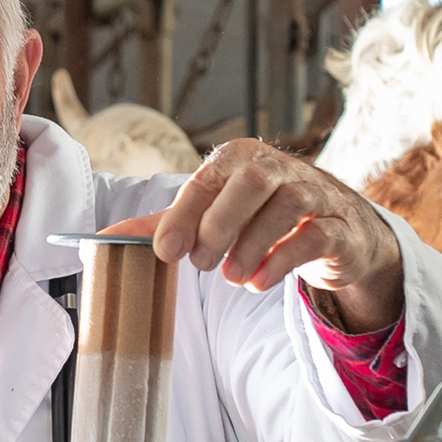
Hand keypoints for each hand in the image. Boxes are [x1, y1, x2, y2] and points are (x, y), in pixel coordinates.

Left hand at [153, 138, 404, 330]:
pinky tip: (260, 282)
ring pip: (287, 205)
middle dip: (220, 224)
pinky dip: (284, 261)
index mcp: (242, 158)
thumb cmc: (264, 218)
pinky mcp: (340, 227)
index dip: (184, 214)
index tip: (165, 251)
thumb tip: (102, 240)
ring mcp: (315, 195)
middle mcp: (280, 168)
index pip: (209, 177)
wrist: (337, 232)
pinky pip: (315, 236)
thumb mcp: (214, 216)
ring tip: (232, 278)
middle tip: (201, 264)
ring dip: (252, 245)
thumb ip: (166, 224)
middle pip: (251, 181)